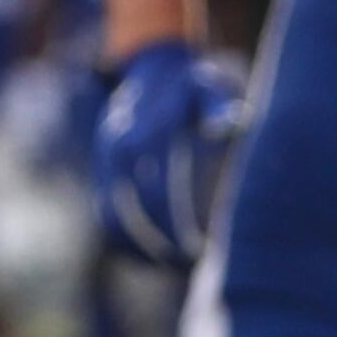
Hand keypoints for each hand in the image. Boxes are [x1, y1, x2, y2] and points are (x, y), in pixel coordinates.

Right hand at [91, 38, 244, 265]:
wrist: (152, 68)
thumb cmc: (192, 85)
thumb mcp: (209, 86)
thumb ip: (220, 105)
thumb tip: (233, 122)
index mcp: (144, 131)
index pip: (157, 193)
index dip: (176, 226)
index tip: (200, 249)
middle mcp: (118, 148)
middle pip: (132, 213)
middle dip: (159, 245)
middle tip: (190, 266)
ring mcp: (105, 162)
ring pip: (112, 219)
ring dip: (139, 249)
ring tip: (172, 268)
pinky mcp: (102, 173)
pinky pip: (105, 216)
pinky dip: (125, 242)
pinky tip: (153, 260)